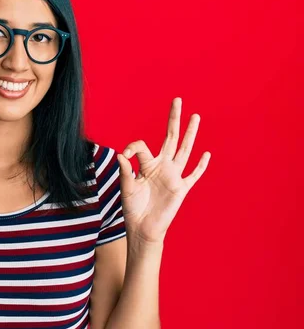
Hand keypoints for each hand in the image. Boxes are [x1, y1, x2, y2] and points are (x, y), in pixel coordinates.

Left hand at [117, 97, 210, 244]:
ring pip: (184, 150)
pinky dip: (200, 166)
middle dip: (173, 119)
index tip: (124, 154)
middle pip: (170, 138)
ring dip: (190, 134)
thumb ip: (125, 171)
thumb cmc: (133, 208)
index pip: (142, 146)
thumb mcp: (127, 187)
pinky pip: (193, 175)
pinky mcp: (181, 189)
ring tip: (195, 116)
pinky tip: (207, 154)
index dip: (133, 146)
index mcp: (146, 164)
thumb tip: (121, 154)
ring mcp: (173, 176)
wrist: (143, 228)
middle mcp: (162, 166)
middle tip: (177, 100)